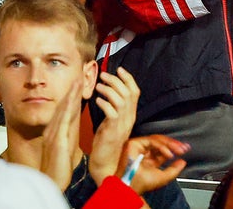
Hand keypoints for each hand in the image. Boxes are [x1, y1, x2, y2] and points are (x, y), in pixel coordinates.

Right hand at [41, 79, 82, 190]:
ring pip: (63, 110)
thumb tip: (75, 116)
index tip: (79, 80)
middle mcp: (53, 128)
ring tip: (77, 81)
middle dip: (71, 89)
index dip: (72, 93)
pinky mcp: (56, 140)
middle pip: (63, 105)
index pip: (66, 108)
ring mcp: (53, 133)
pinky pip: (63, 122)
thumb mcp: (67, 142)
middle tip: (79, 74)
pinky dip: (67, 110)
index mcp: (56, 129)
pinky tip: (72, 101)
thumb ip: (69, 129)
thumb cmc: (60, 164)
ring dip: (70, 94)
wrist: (52, 180)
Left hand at [88, 67, 140, 184]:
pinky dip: (104, 103)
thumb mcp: (113, 121)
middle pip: (129, 93)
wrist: (105, 162)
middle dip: (116, 80)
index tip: (119, 69)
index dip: (128, 78)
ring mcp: (123, 124)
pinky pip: (112, 112)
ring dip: (109, 89)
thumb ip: (114, 108)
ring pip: (121, 100)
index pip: (135, 91)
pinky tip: (96, 100)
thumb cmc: (106, 141)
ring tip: (98, 86)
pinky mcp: (113, 130)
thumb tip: (110, 91)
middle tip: (104, 75)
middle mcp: (130, 117)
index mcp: (131, 114)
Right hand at [117, 135, 189, 195]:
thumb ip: (174, 170)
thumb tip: (183, 162)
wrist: (131, 186)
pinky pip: (151, 140)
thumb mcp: (163, 177)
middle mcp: (144, 152)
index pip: (163, 148)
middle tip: (184, 148)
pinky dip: (162, 146)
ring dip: (170, 144)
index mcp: (150, 159)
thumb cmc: (143, 184)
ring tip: (178, 150)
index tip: (185, 149)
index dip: (175, 147)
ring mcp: (139, 146)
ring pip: (157, 139)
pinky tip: (168, 154)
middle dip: (174, 144)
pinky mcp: (134, 143)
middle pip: (161, 142)